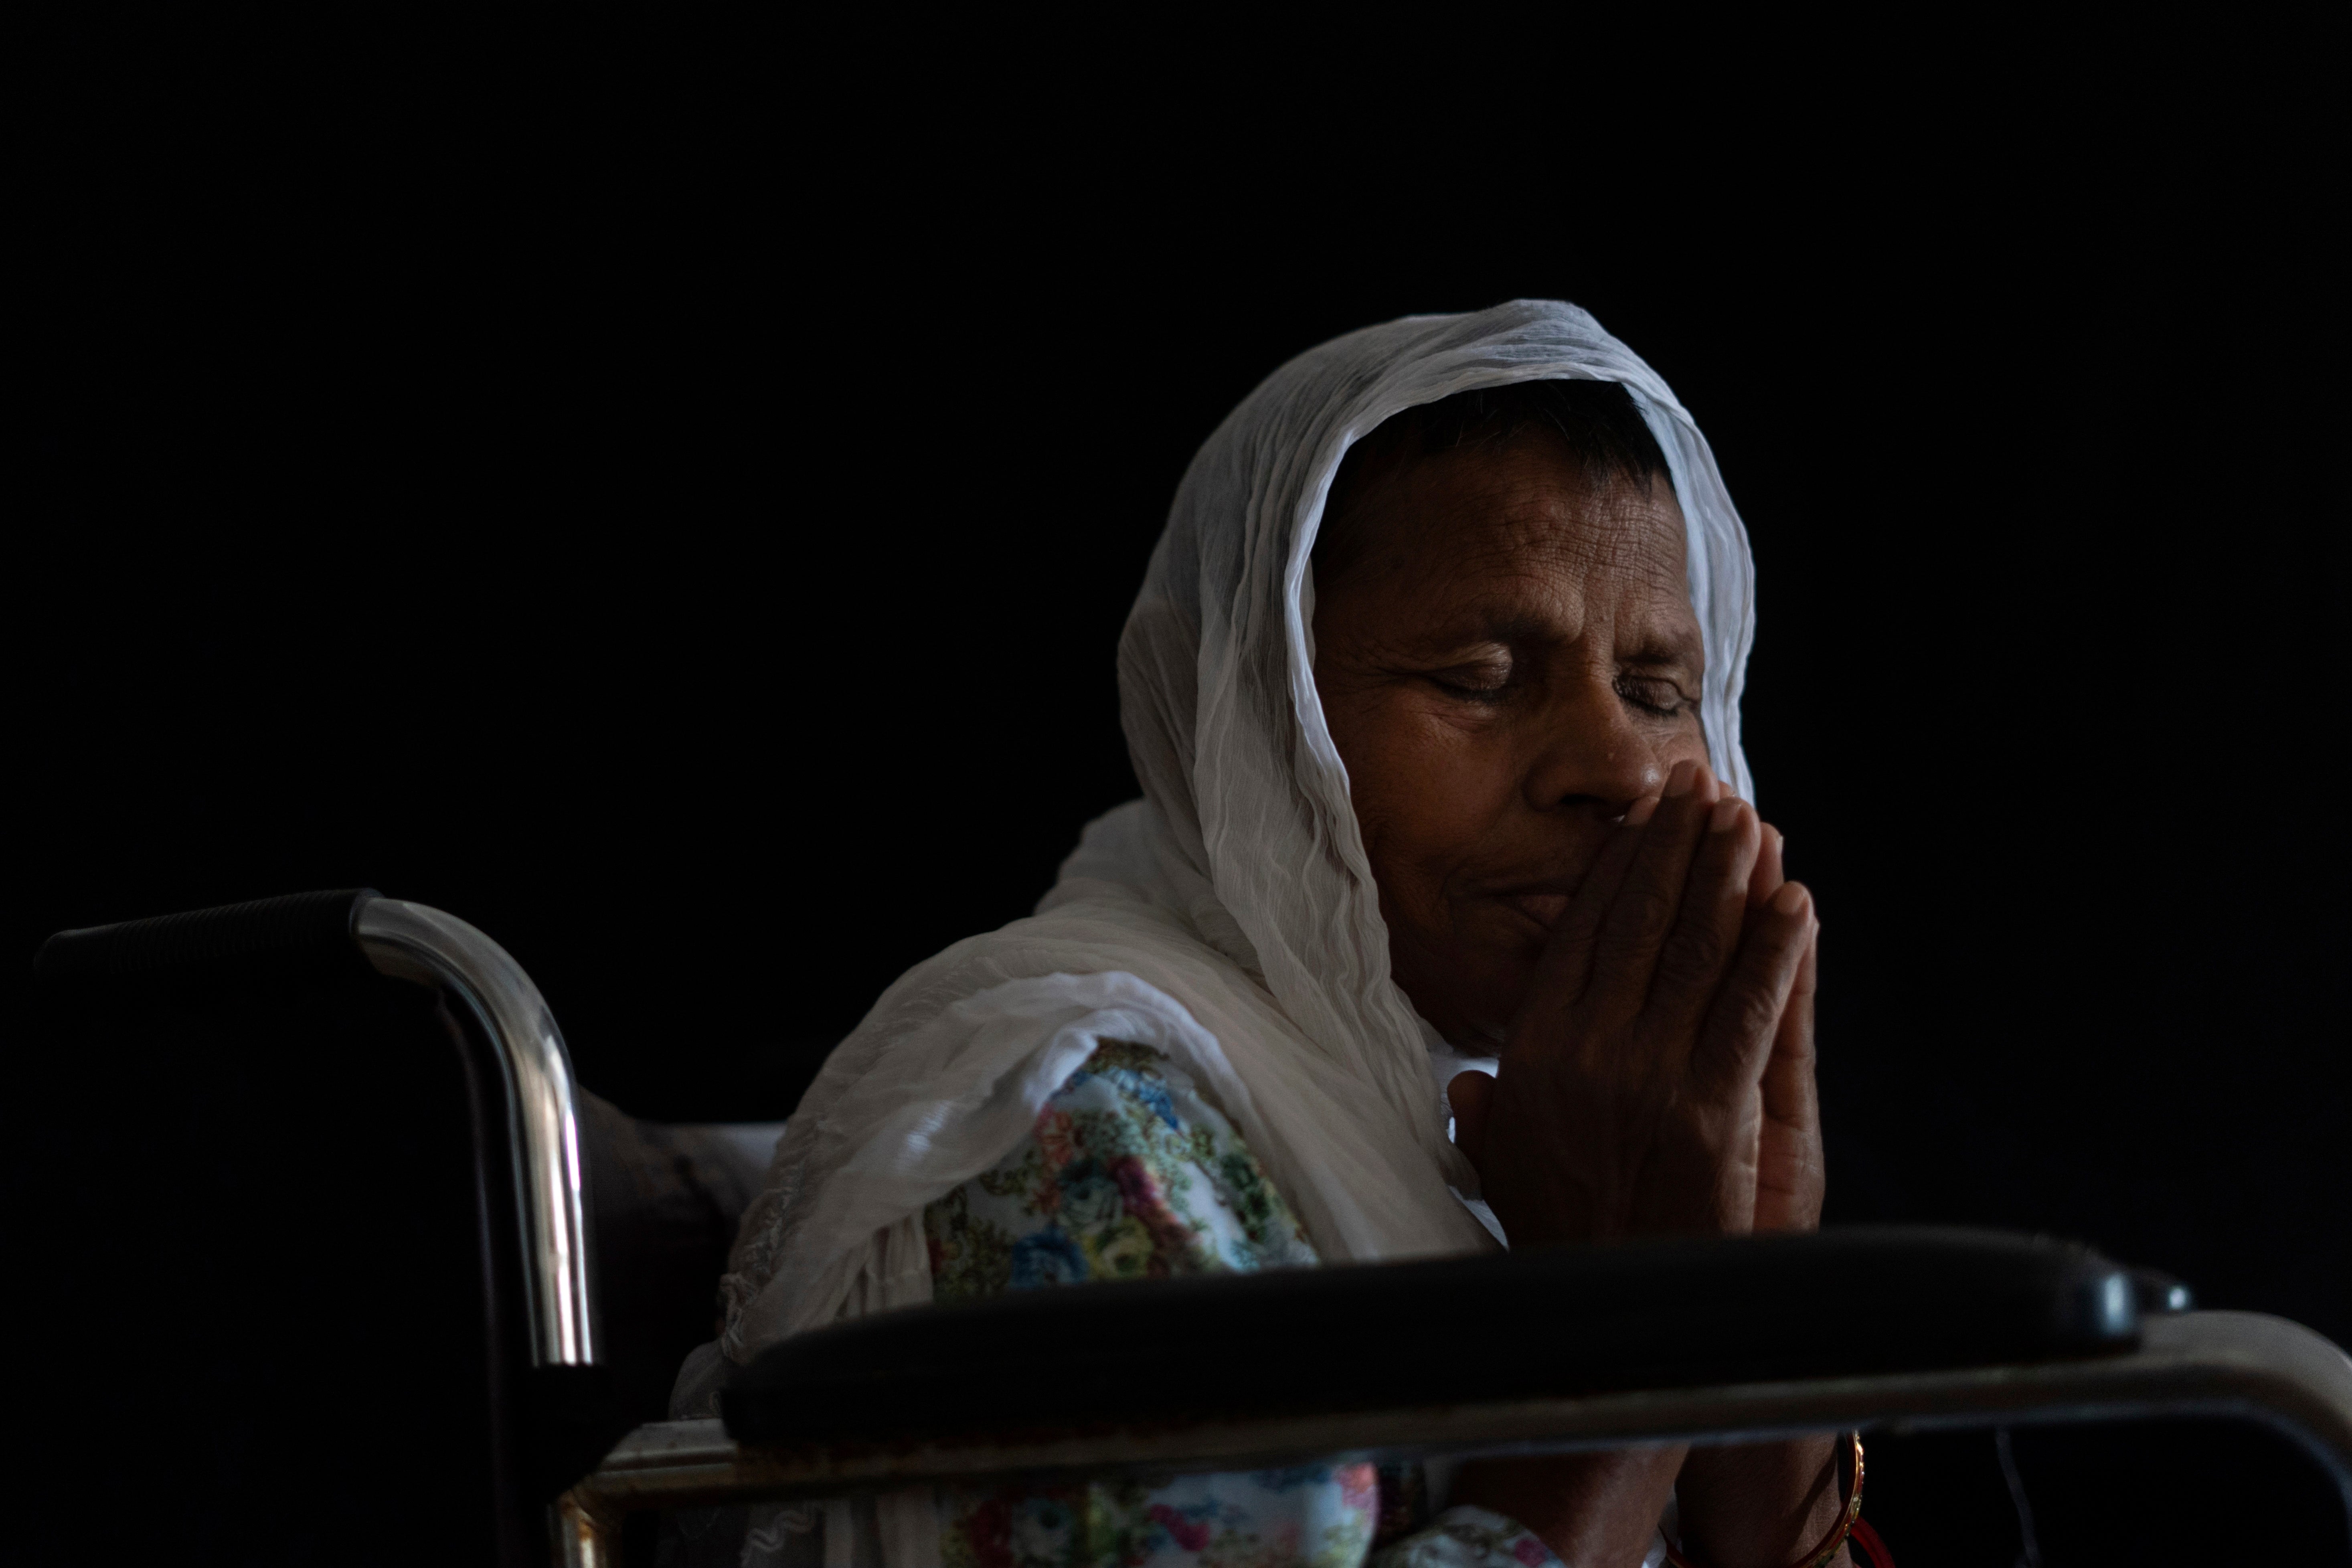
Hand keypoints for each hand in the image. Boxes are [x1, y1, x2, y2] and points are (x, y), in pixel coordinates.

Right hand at [1451, 759, 1818, 1245]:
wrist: (1612, 1320)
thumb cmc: (1564, 1246)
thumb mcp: (1503, 1176)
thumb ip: (1487, 1125)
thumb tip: (1461, 1089)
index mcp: (1535, 1056)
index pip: (1583, 935)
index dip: (1620, 868)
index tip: (1645, 817)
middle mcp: (1586, 1053)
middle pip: (1641, 924)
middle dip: (1678, 847)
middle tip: (1705, 786)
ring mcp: (1649, 1078)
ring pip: (1698, 952)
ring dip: (1731, 877)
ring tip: (1753, 820)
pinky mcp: (1710, 1112)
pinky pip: (1751, 1012)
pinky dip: (1778, 952)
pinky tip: (1796, 902)